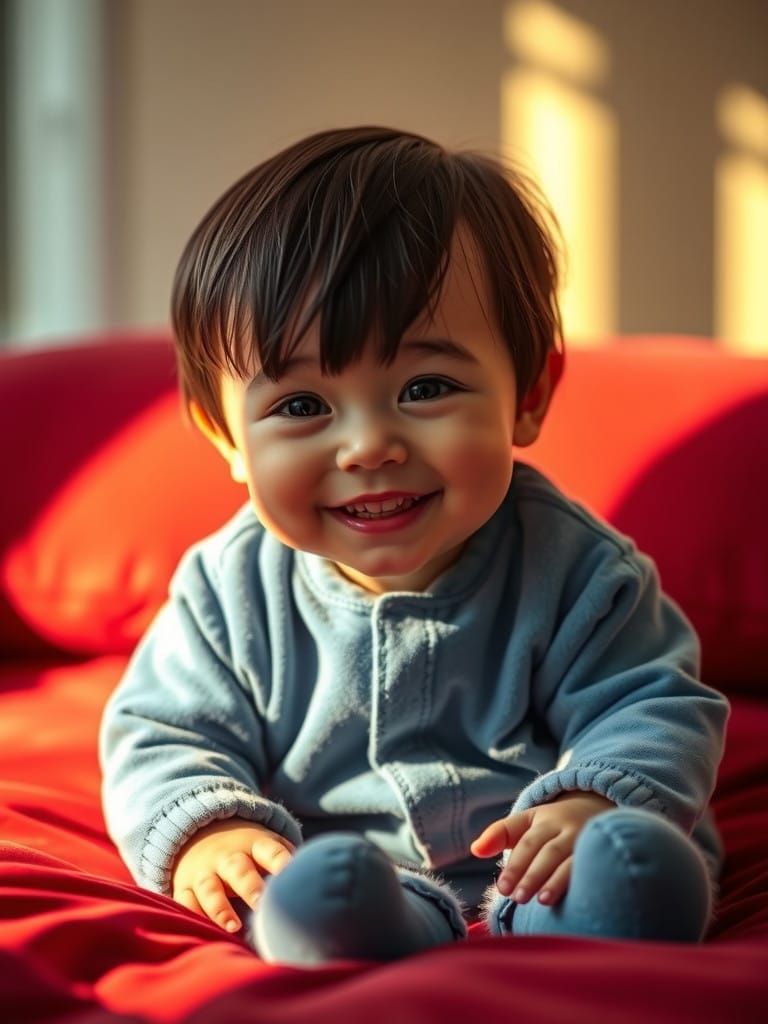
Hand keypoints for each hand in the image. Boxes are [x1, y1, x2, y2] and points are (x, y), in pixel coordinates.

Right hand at [172, 818, 294, 931]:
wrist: (199, 832)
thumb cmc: (247, 849)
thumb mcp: (266, 844)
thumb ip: (287, 859)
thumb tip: (316, 880)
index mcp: (254, 844)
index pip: (270, 850)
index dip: (281, 861)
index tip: (291, 873)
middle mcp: (228, 857)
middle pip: (239, 870)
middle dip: (250, 887)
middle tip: (262, 903)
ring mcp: (204, 872)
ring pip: (210, 889)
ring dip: (221, 908)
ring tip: (234, 927)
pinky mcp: (184, 887)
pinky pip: (185, 904)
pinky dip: (192, 918)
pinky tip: (202, 934)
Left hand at [470, 792, 614, 905]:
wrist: (598, 807)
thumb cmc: (552, 824)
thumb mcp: (527, 821)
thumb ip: (499, 834)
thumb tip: (475, 849)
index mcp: (545, 819)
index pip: (527, 843)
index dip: (515, 865)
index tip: (502, 888)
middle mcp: (567, 828)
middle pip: (547, 852)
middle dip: (531, 875)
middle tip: (517, 897)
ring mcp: (587, 841)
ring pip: (570, 861)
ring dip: (555, 881)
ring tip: (541, 901)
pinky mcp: (603, 855)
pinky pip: (591, 869)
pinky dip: (580, 883)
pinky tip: (574, 900)